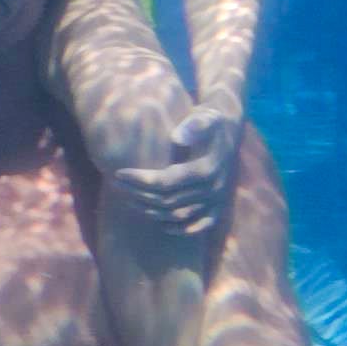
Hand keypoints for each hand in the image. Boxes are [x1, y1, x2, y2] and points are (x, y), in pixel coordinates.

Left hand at [107, 98, 239, 240]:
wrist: (229, 130)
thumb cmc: (210, 120)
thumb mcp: (205, 115)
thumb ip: (193, 124)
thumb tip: (176, 138)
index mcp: (207, 169)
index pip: (166, 181)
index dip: (140, 179)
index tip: (119, 173)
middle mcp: (213, 189)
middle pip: (168, 200)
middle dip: (139, 193)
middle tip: (117, 184)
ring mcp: (217, 200)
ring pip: (178, 215)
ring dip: (152, 210)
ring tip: (130, 199)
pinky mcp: (219, 207)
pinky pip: (200, 226)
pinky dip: (181, 229)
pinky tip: (161, 224)